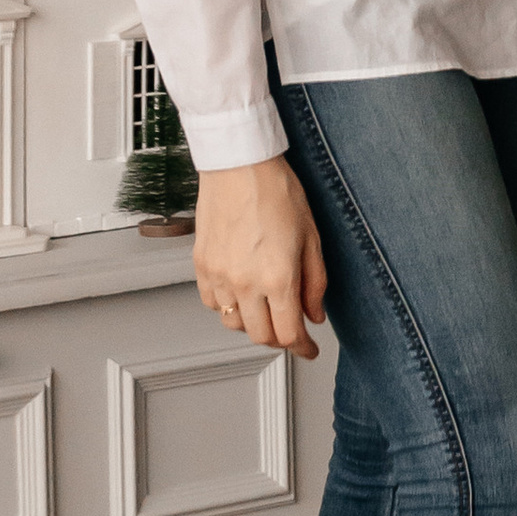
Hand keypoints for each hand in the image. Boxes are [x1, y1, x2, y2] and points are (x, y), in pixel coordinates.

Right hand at [194, 158, 327, 357]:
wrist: (239, 166)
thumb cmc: (277, 191)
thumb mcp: (312, 238)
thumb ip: (315, 282)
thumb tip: (315, 314)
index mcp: (278, 278)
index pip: (289, 334)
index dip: (303, 348)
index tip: (310, 349)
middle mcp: (245, 283)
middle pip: (261, 335)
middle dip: (280, 338)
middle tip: (292, 329)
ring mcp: (219, 277)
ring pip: (234, 324)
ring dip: (254, 324)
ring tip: (268, 308)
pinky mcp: (201, 267)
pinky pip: (213, 304)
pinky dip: (229, 307)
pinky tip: (242, 292)